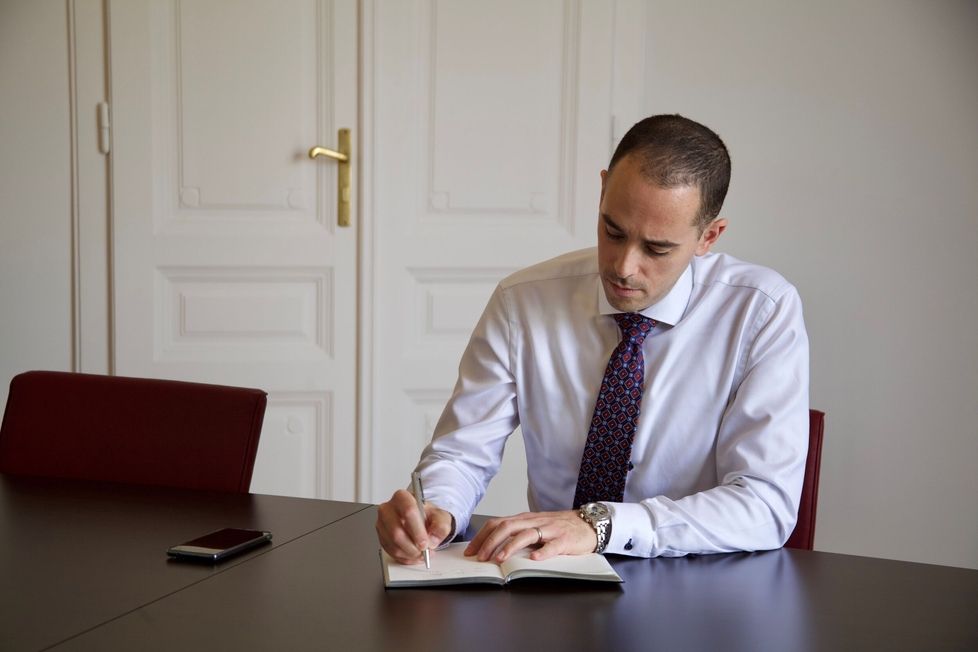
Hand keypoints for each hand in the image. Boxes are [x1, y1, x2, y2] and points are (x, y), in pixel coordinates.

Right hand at [375, 489, 453, 564]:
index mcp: (402, 497)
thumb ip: (440, 526)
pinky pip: (391, 552)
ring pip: (393, 544)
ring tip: (421, 553)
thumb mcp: (440, 516)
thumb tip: (432, 539)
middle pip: (397, 531)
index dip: (417, 530)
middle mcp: (388, 509)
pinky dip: (404, 557)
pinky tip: (414, 555)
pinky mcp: (381, 537)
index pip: (408, 511)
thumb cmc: (427, 515)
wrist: (421, 519)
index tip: (425, 542)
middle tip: (424, 550)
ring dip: (409, 553)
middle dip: (413, 546)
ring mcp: (382, 524)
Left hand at [464, 510, 596, 562]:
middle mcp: (534, 521)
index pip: (498, 523)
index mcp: (525, 519)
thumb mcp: (535, 527)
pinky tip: (534, 559)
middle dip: (491, 542)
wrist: (588, 523)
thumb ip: (518, 534)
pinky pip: (552, 545)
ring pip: (526, 535)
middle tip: (480, 558)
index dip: (482, 536)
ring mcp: (550, 530)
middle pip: (508, 527)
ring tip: (499, 559)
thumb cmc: (559, 528)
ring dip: (510, 547)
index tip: (471, 551)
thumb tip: (493, 548)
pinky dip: (543, 552)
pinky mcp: (565, 539)